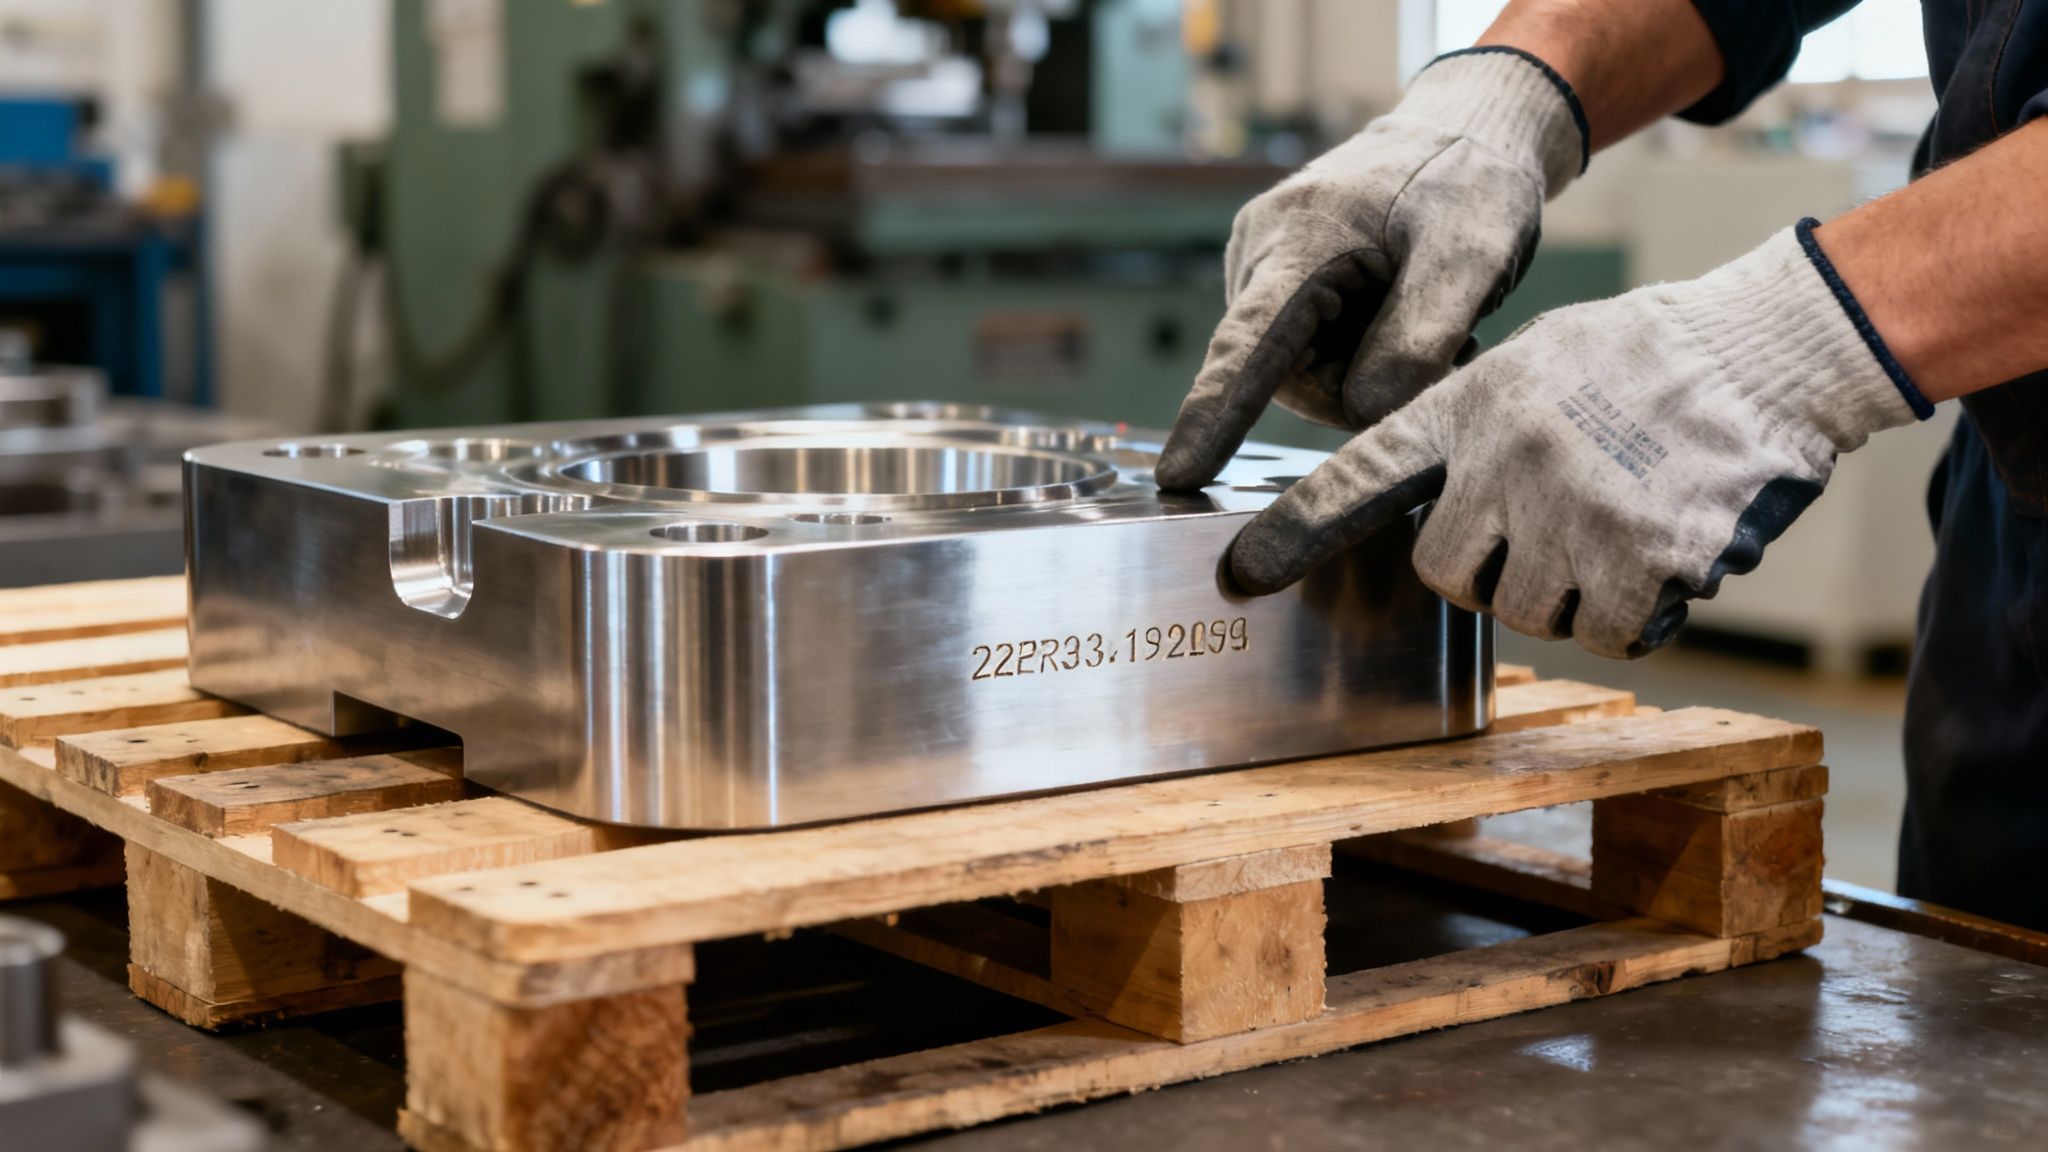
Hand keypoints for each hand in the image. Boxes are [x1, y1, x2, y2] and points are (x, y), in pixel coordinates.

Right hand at [1154, 48, 1585, 489]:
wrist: (1458, 132)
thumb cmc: (1467, 182)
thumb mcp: (1471, 253)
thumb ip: (1419, 335)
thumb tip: (1363, 409)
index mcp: (1300, 238)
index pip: (1249, 343)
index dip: (1216, 414)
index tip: (1181, 475)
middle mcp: (1260, 255)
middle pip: (1289, 378)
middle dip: (1366, 385)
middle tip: (1447, 344)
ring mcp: (1259, 270)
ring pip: (1302, 376)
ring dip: (1367, 370)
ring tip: (1424, 318)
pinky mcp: (1273, 286)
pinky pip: (1308, 358)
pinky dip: (1360, 357)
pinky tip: (1397, 316)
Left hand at [1226, 223, 1929, 658]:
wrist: (1766, 350)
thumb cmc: (1643, 358)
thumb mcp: (1530, 364)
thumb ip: (1470, 434)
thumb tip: (1431, 509)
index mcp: (1470, 407)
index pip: (1361, 476)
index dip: (1297, 531)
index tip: (1242, 574)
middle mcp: (1508, 462)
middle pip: (1447, 576)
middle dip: (1486, 572)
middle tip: (1544, 532)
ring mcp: (1575, 514)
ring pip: (1529, 613)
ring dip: (1568, 595)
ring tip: (1616, 525)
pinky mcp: (1644, 561)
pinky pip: (1610, 635)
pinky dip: (1637, 617)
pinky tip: (1661, 558)